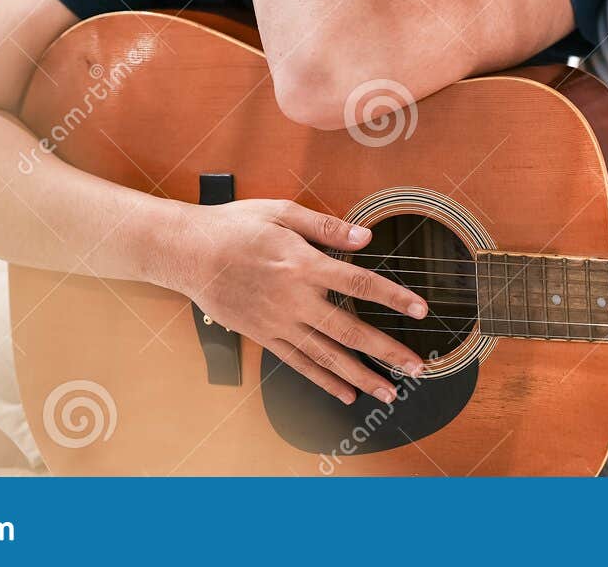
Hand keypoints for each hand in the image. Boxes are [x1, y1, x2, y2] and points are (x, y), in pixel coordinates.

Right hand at [173, 198, 428, 404]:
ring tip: (389, 392)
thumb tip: (365, 237)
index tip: (420, 310)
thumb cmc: (235, 227)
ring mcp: (278, 323)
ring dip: (362, 376)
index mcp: (304, 265)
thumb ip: (327, 227)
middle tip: (417, 368)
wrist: (187, 253)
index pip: (360, 284)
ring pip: (328, 356)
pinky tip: (346, 394)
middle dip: (387, 351)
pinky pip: (299, 364)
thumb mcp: (281, 213)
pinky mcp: (263, 336)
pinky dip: (324, 381)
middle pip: (350, 331)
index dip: (393, 298)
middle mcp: (295, 300)